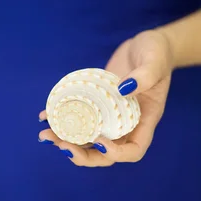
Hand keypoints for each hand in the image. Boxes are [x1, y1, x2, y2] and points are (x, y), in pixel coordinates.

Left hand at [38, 30, 173, 166]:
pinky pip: (79, 119)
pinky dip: (61, 120)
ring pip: (87, 140)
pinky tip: (44, 115)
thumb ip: (144, 75)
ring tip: (45, 134)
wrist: (146, 46)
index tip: (98, 141)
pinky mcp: (96, 105)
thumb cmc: (156, 53)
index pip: (133, 151)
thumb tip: (122, 89)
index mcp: (145, 121)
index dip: (115, 154)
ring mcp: (109, 117)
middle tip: (61, 145)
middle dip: (82, 154)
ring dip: (65, 141)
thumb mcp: (154, 60)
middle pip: (104, 154)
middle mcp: (126, 124)